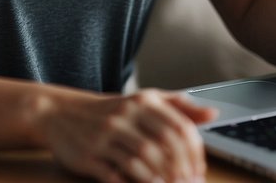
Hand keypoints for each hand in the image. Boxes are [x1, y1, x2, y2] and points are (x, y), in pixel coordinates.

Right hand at [35, 88, 217, 181]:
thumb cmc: (112, 111)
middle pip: (162, 145)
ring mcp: (105, 135)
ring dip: (161, 180)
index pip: (178, 126)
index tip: (200, 170)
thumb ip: (179, 107)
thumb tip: (214, 114)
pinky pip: (115, 174)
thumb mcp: (145, 100)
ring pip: (141, 160)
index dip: (193, 152)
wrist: (61, 113)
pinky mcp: (89, 155)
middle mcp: (124, 115)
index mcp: (142, 101)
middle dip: (180, 169)